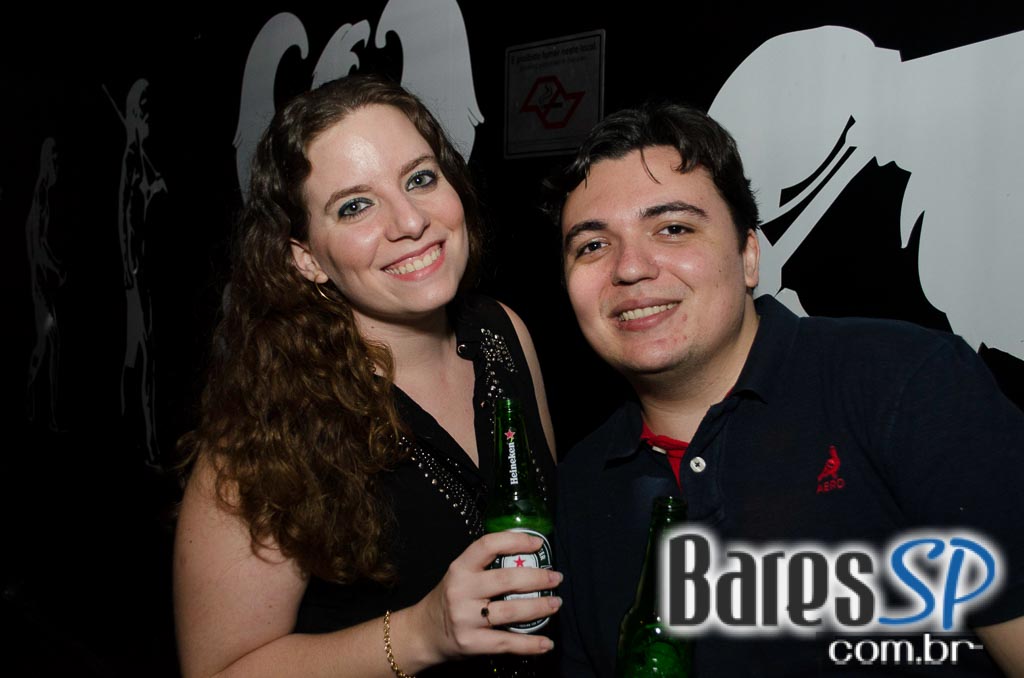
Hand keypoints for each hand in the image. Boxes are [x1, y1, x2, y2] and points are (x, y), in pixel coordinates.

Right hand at [412, 530, 561, 663]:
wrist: (424, 633)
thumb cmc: (450, 599)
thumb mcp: (460, 576)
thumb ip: (486, 567)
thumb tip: (529, 558)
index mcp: (460, 568)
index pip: (487, 545)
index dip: (515, 540)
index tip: (538, 543)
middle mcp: (461, 591)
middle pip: (506, 580)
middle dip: (537, 577)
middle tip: (556, 577)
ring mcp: (465, 618)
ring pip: (510, 611)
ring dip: (539, 607)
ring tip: (555, 603)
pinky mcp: (471, 643)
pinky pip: (507, 642)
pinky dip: (530, 644)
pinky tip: (546, 643)